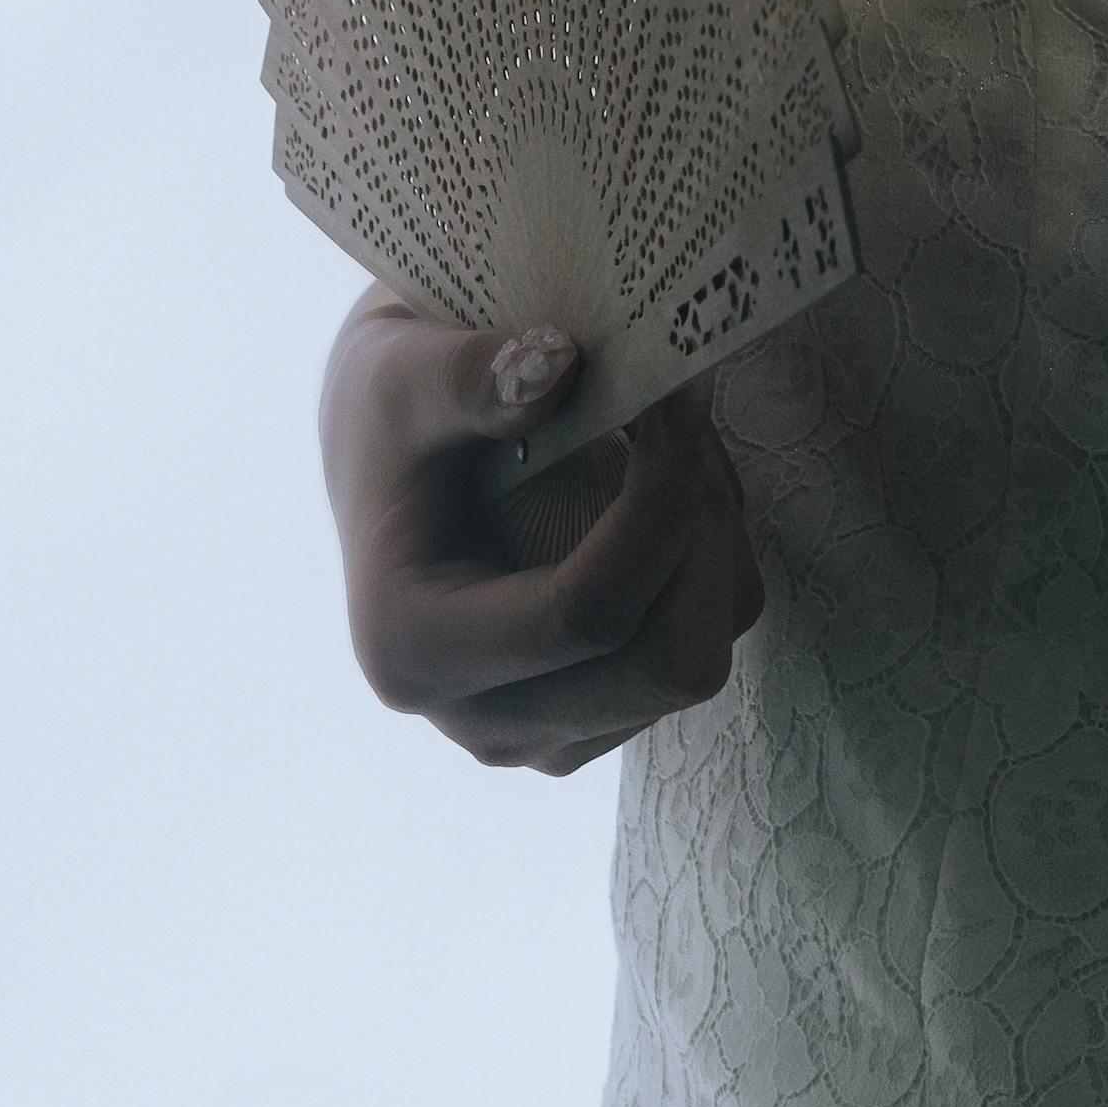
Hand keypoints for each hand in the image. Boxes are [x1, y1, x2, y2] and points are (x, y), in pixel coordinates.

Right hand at [319, 301, 760, 779]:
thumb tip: (558, 372)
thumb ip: (468, 376)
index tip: (674, 400)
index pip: (587, 616)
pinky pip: (704, 644)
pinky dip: (713, 561)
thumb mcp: (405, 374)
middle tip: (683, 416)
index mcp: (416, 652)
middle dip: (701, 530)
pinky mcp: (599, 717)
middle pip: (669, 662)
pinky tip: (665, 488)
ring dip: (714, 537)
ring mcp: (548, 734)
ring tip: (669, 440)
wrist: (393, 464)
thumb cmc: (397, 417)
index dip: (660, 507)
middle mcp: (482, 721)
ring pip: (700, 656)